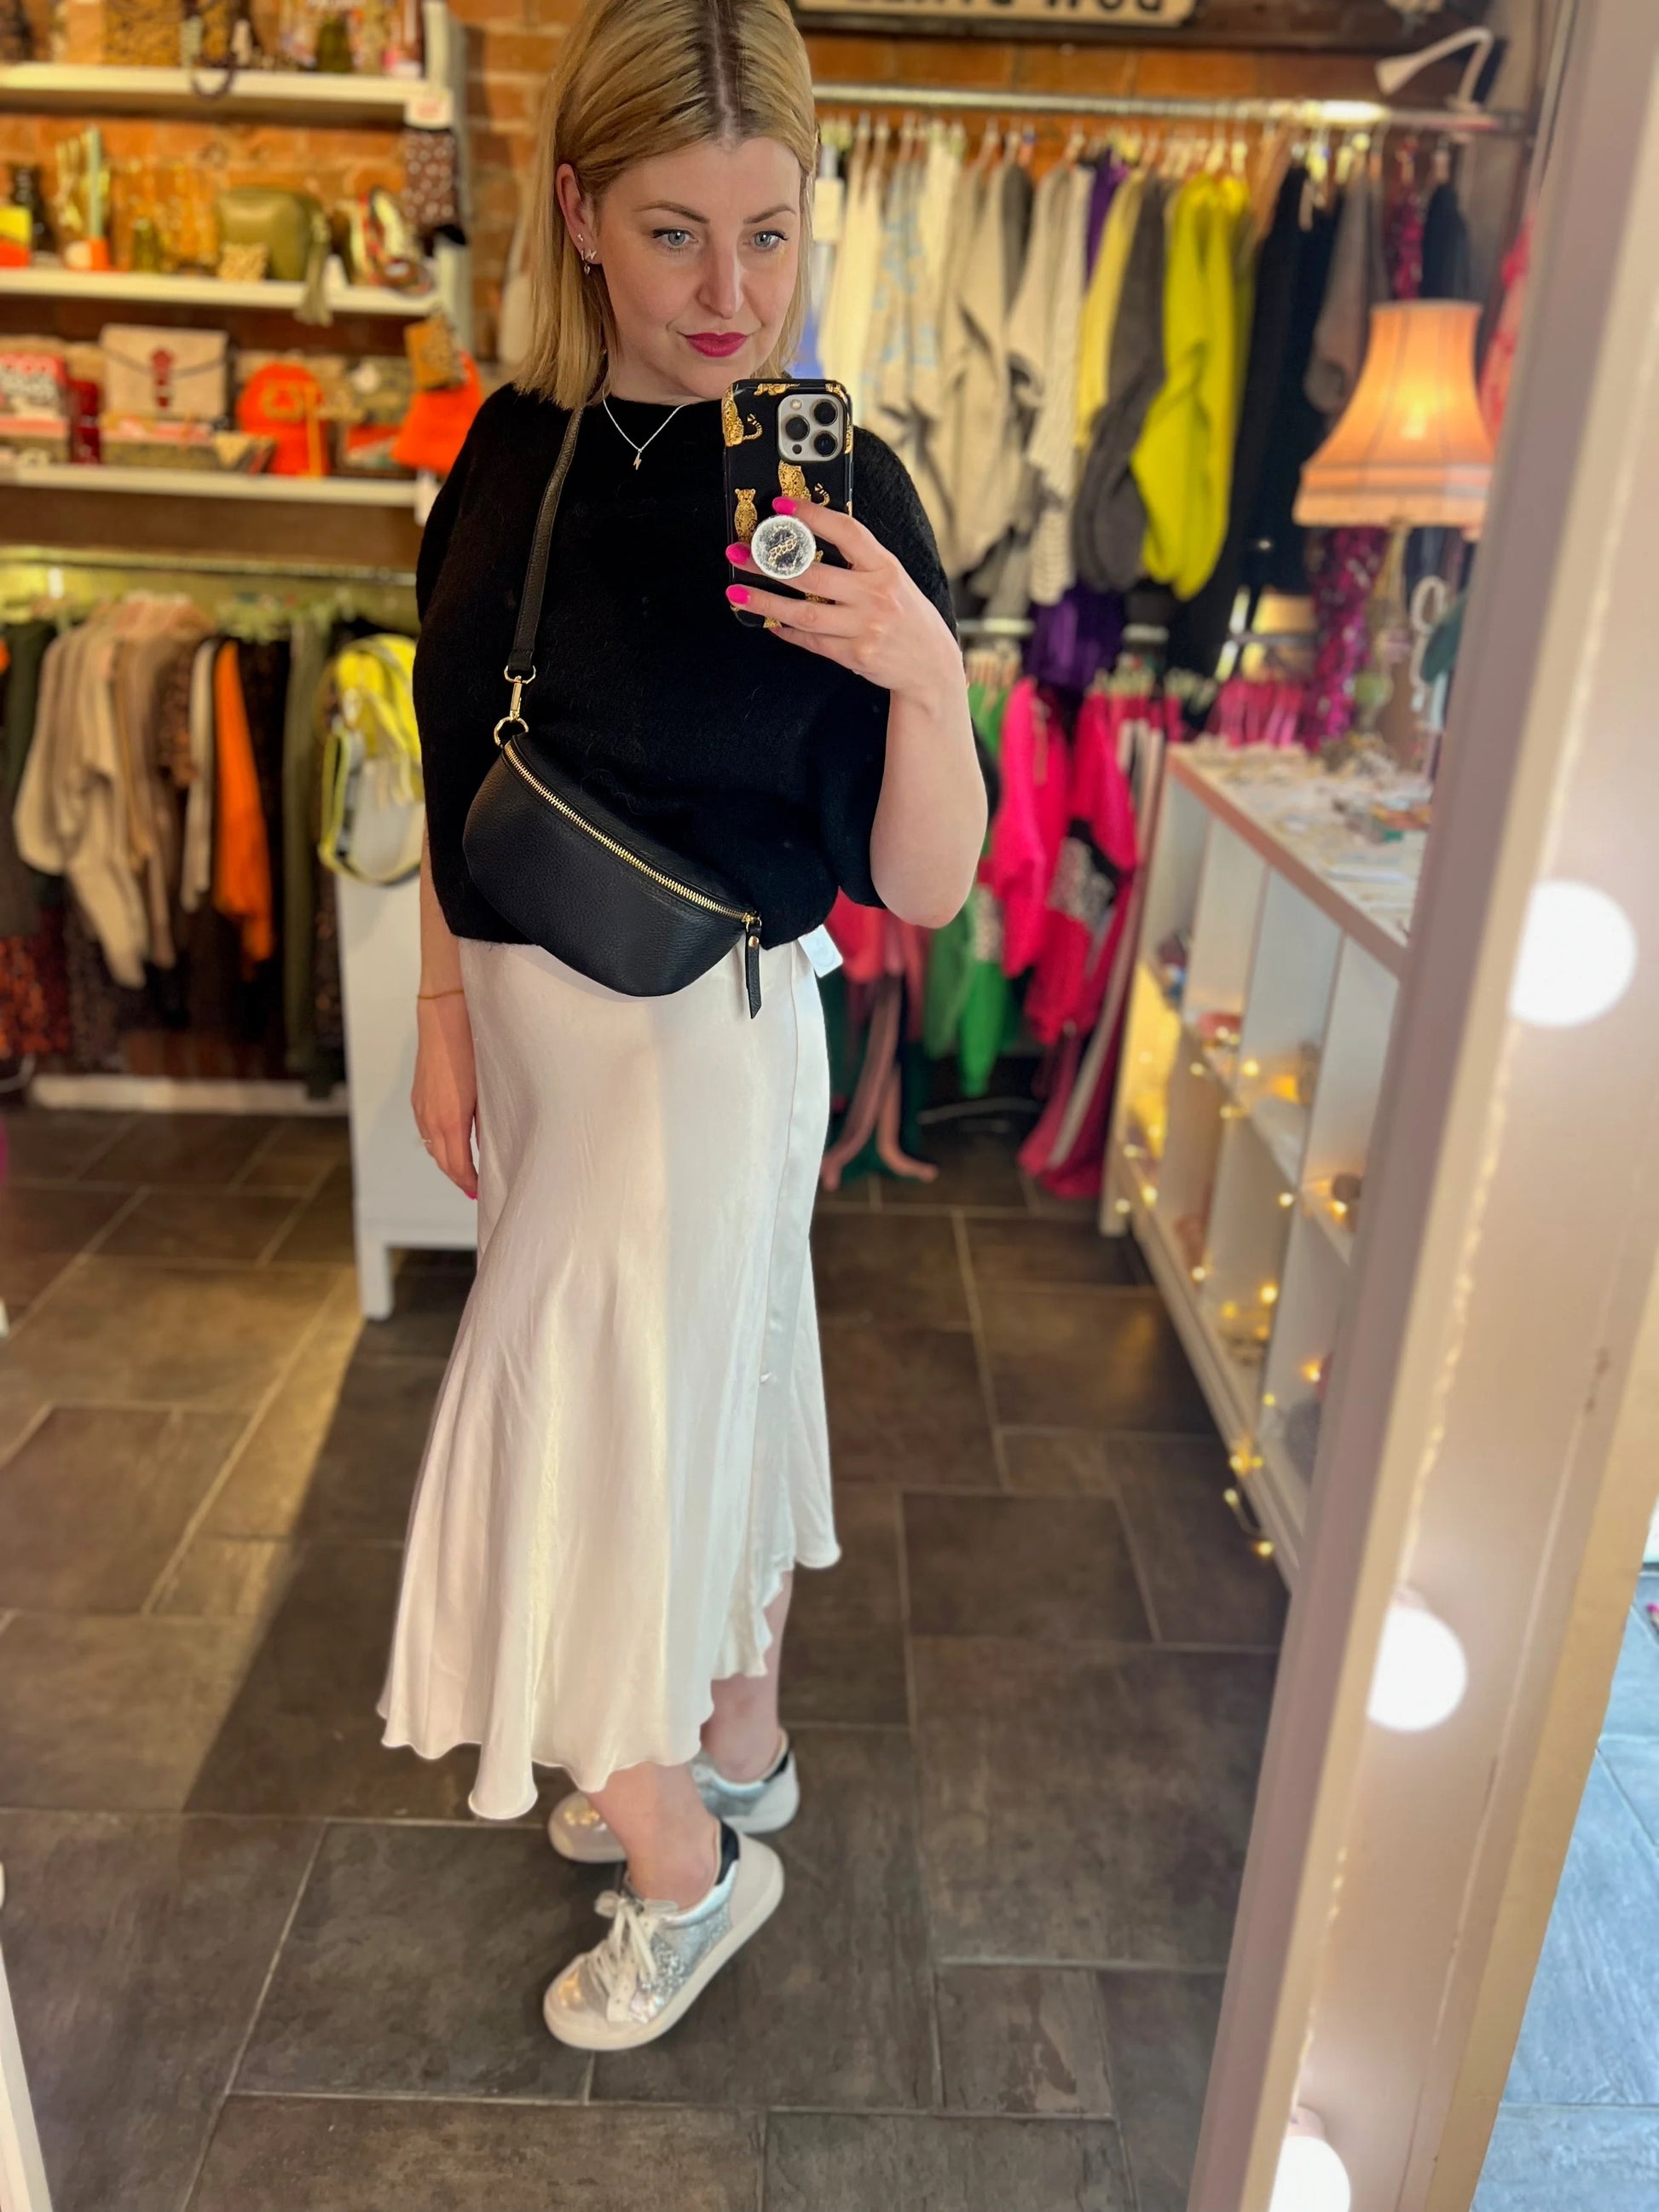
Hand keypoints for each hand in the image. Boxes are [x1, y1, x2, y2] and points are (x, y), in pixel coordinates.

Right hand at [413, 991, 477, 1199]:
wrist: (444, 1019)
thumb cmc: (472, 1050)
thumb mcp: (485, 1091)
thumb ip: (485, 1121)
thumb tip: (489, 1144)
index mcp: (450, 1120)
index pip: (457, 1165)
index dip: (468, 1183)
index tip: (480, 1192)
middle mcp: (430, 1119)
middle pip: (443, 1162)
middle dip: (458, 1178)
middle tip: (473, 1190)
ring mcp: (420, 1108)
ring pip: (433, 1147)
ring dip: (448, 1162)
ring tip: (464, 1172)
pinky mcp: (417, 1098)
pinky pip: (426, 1131)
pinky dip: (439, 1144)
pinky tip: (450, 1144)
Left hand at [725, 498, 957, 701]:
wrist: (932, 666)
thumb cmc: (908, 617)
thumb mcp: (894, 580)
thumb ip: (860, 563)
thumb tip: (808, 543)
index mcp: (886, 568)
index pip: (846, 532)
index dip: (812, 516)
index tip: (781, 506)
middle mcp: (876, 596)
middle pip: (813, 575)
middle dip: (769, 563)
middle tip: (739, 553)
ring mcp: (865, 629)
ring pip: (804, 613)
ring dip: (765, 601)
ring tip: (736, 591)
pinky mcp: (855, 656)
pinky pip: (811, 641)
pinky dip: (786, 631)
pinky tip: (768, 621)